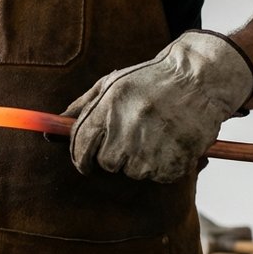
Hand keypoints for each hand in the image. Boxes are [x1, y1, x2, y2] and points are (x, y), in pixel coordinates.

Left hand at [64, 30, 252, 182]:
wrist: (200, 77)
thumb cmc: (151, 81)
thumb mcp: (112, 83)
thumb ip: (83, 107)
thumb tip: (52, 129)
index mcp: (109, 105)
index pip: (81, 145)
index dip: (80, 159)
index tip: (85, 163)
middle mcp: (129, 124)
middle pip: (107, 163)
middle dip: (115, 158)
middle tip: (131, 142)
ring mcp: (153, 142)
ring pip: (135, 172)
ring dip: (142, 161)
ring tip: (156, 136)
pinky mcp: (176, 157)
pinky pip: (160, 175)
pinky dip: (165, 166)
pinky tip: (171, 143)